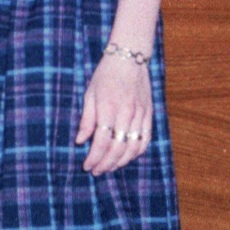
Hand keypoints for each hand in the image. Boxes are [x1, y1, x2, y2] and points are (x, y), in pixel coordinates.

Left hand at [75, 55, 152, 174]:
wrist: (130, 58)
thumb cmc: (105, 75)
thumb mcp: (90, 94)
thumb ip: (86, 120)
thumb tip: (80, 141)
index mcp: (108, 108)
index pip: (101, 141)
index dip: (94, 158)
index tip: (87, 166)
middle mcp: (126, 113)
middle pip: (118, 149)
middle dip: (106, 164)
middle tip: (97, 171)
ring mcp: (140, 115)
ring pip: (133, 148)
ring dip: (121, 162)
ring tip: (110, 167)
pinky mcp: (149, 114)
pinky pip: (146, 140)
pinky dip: (137, 152)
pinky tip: (127, 157)